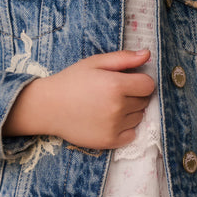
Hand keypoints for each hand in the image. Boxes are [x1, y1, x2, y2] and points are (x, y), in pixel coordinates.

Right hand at [4, 48, 154, 149]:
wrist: (48, 107)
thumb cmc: (71, 80)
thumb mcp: (95, 63)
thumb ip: (124, 58)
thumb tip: (148, 54)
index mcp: (116, 85)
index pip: (148, 85)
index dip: (140, 81)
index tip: (127, 81)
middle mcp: (118, 107)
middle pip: (144, 101)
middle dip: (134, 95)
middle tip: (113, 93)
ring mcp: (114, 126)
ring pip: (139, 117)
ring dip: (130, 111)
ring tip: (108, 106)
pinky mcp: (110, 141)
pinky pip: (132, 134)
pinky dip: (125, 128)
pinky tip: (109, 120)